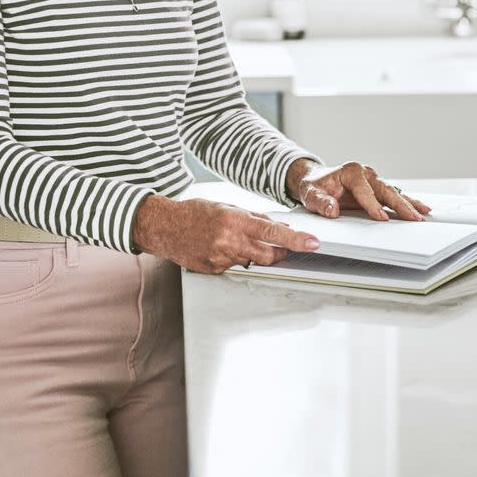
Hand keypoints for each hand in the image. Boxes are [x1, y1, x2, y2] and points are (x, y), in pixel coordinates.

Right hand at [132, 194, 322, 273]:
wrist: (164, 227)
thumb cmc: (194, 213)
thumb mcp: (227, 206)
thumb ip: (255, 217)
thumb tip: (280, 226)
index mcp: (234, 221)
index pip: (273, 233)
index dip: (296, 239)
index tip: (313, 243)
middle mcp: (229, 241)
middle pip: (269, 256)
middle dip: (280, 253)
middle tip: (283, 247)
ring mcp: (221, 258)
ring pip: (251, 262)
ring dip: (252, 253)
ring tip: (235, 240)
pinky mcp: (214, 270)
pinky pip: (235, 267)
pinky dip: (235, 258)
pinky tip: (221, 248)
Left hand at [287, 159, 432, 222]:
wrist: (316, 180)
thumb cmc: (314, 187)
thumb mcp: (310, 194)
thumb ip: (320, 202)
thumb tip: (332, 210)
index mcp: (351, 171)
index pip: (364, 189)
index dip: (372, 204)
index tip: (381, 217)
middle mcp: (366, 173)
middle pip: (385, 190)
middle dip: (400, 205)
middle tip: (413, 218)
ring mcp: (373, 180)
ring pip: (393, 193)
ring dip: (408, 204)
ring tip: (423, 215)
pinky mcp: (377, 189)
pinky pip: (394, 196)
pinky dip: (407, 202)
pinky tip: (421, 208)